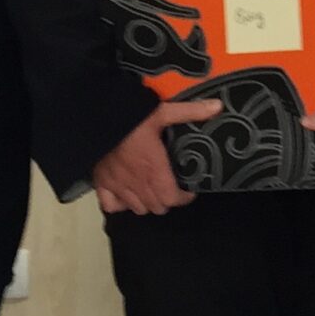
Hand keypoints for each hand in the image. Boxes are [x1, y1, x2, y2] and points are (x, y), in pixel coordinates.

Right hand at [93, 98, 220, 216]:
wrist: (95, 120)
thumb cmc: (131, 118)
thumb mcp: (162, 112)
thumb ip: (190, 112)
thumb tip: (219, 106)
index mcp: (155, 171)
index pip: (173, 199)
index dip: (184, 197)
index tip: (189, 189)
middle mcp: (138, 184)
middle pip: (158, 207)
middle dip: (168, 199)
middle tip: (172, 186)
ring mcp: (118, 187)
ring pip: (138, 209)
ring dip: (148, 202)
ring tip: (152, 189)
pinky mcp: (101, 184)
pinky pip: (111, 206)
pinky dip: (120, 204)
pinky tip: (126, 193)